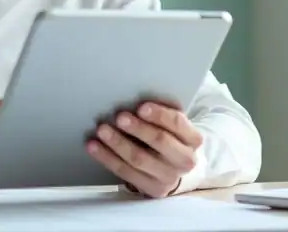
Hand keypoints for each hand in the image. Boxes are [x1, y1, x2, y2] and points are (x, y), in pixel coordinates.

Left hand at [86, 101, 202, 197]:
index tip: (141, 107)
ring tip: (102, 130)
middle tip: (119, 117)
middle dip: (138, 128)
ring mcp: (168, 177)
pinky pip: (125, 172)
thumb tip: (135, 97)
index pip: (178, 124)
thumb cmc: (169, 137)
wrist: (174, 167)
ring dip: (118, 143)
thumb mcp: (173, 124)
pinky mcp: (151, 189)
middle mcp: (185, 160)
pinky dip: (107, 158)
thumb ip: (161, 113)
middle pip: (160, 141)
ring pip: (139, 159)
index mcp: (193, 139)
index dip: (160, 115)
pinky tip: (94, 147)